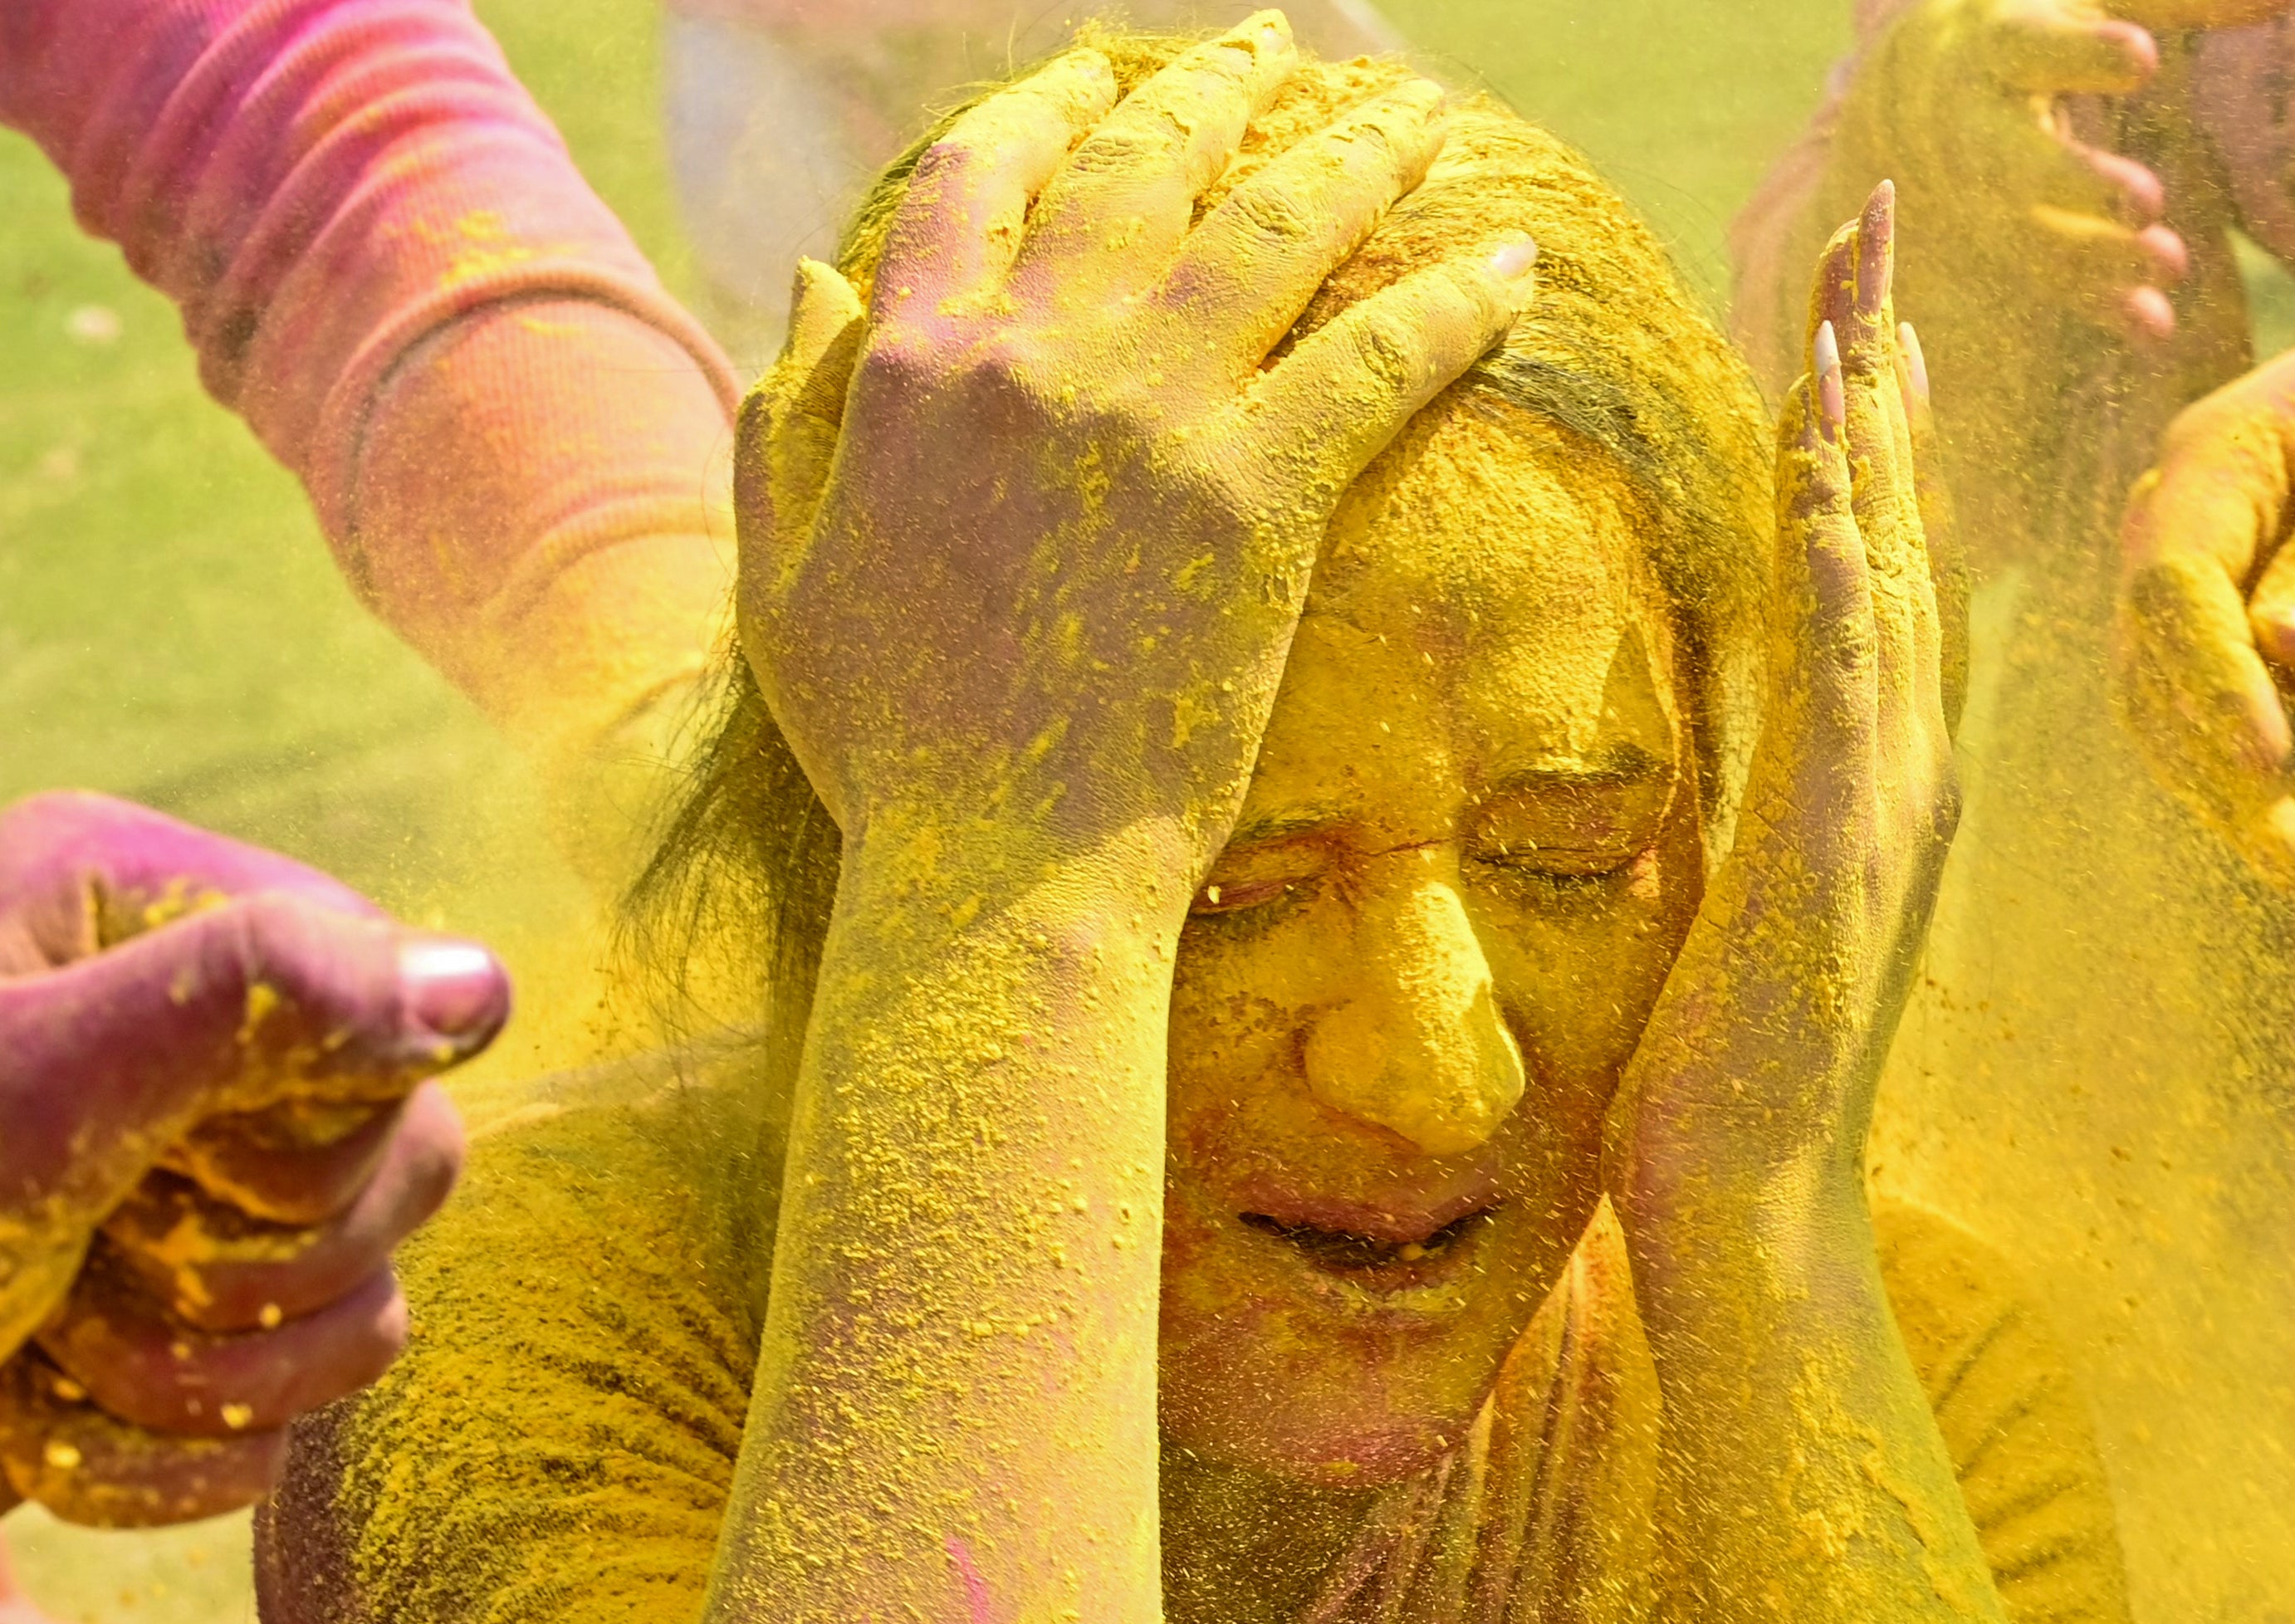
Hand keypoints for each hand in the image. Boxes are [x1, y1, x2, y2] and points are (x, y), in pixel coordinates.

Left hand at [0, 793, 507, 1623]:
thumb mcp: (34, 1091)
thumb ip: (266, 1004)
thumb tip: (488, 987)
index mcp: (127, 905)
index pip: (390, 1007)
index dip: (316, 1130)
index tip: (163, 1173)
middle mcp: (161, 1026)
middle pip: (400, 1165)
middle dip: (255, 1272)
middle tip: (89, 1270)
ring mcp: (165, 1188)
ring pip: (357, 1308)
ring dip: (209, 1381)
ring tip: (45, 1357)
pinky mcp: (158, 1331)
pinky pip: (287, 1414)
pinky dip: (170, 1453)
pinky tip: (34, 1426)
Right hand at [732, 18, 1535, 896]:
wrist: (993, 869)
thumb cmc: (885, 756)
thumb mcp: (783, 579)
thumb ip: (784, 419)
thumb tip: (812, 282)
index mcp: (910, 369)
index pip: (980, 178)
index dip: (1046, 106)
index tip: (1098, 71)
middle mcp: (1028, 359)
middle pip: (1136, 168)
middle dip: (1214, 88)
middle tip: (1276, 48)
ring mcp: (1147, 418)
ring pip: (1268, 228)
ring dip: (1353, 155)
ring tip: (1416, 117)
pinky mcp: (1256, 494)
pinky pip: (1374, 356)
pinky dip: (1450, 301)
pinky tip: (1511, 267)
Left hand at [1608, 192, 1959, 1240]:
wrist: (1752, 1195)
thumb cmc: (1729, 1074)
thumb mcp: (1746, 906)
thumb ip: (1764, 818)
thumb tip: (1748, 769)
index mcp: (1874, 773)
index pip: (1882, 568)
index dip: (1874, 436)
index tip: (1863, 318)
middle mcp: (1901, 765)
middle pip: (1901, 529)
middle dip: (1881, 376)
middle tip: (1879, 235)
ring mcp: (1882, 800)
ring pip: (1887, 572)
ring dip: (1867, 432)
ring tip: (1853, 298)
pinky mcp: (1837, 842)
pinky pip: (1848, 677)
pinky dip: (1846, 569)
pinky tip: (1832, 478)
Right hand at [1837, 0, 2286, 344]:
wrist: (1914, 98)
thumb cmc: (2030, 26)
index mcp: (1994, 42)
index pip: (2027, 46)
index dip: (2080, 56)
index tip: (2144, 61)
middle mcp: (1977, 126)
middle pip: (2013, 160)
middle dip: (2074, 183)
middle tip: (2145, 201)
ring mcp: (1987, 197)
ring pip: (2031, 236)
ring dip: (2097, 259)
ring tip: (2171, 265)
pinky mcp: (2007, 246)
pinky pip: (2050, 284)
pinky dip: (2101, 305)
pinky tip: (2156, 327)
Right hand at [2115, 299, 2294, 888]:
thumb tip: (2287, 648)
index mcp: (2215, 461)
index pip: (2175, 582)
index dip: (2209, 675)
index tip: (2268, 756)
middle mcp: (2178, 534)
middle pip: (2161, 672)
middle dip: (2221, 773)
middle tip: (2294, 858)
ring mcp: (2201, 601)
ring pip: (2181, 728)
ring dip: (2242, 810)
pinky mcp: (2237, 656)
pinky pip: (2234, 743)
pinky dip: (2282, 806)